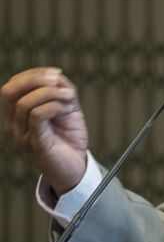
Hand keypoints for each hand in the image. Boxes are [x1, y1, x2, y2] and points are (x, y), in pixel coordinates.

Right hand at [1, 67, 87, 194]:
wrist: (77, 167)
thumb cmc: (70, 138)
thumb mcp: (66, 108)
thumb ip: (60, 91)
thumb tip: (56, 76)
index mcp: (19, 114)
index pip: (12, 86)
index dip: (32, 74)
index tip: (56, 73)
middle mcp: (15, 124)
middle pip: (9, 91)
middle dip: (35, 78)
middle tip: (57, 79)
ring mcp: (23, 134)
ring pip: (25, 102)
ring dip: (52, 93)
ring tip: (69, 99)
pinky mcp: (36, 142)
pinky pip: (37, 116)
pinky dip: (54, 106)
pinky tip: (67, 110)